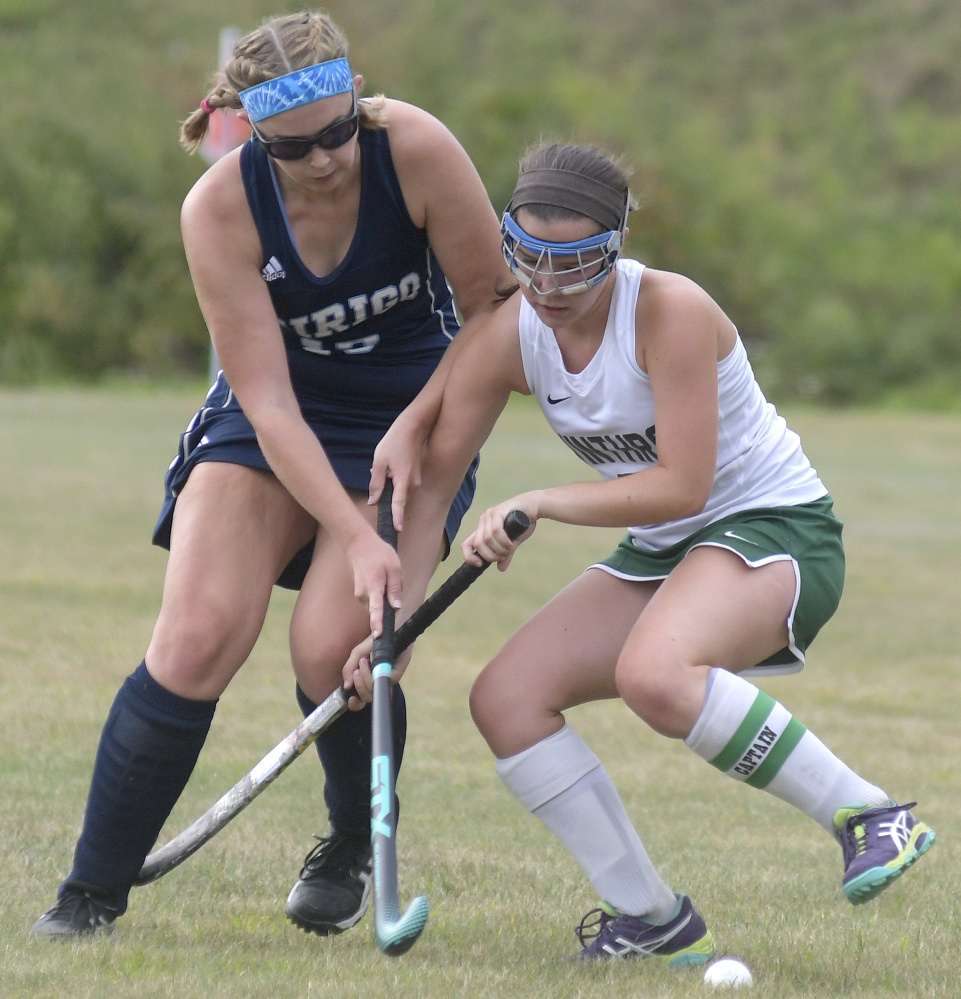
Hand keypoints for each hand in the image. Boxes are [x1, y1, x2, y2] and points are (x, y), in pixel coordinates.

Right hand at [342, 637, 413, 710]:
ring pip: (374, 691)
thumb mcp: (357, 654)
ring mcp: (386, 680)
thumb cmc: (373, 642)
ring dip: (365, 678)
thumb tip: (346, 686)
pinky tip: (369, 660)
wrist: (387, 629)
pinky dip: (372, 672)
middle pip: (366, 698)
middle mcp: (377, 683)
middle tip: (356, 670)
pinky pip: (382, 681)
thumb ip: (349, 669)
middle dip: (359, 685)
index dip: (355, 704)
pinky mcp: (395, 674)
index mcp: (367, 681)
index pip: (361, 700)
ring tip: (362, 662)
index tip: (350, 698)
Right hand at [346, 531, 402, 637]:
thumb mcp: (394, 568)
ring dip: (386, 596)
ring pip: (378, 604)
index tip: (378, 636)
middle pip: (381, 609)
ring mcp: (359, 595)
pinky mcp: (359, 594)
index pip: (376, 610)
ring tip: (386, 575)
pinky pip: (374, 599)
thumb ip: (395, 589)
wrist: (358, 544)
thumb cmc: (378, 553)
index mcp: (373, 587)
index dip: (378, 624)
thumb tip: (396, 608)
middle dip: (391, 602)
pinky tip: (380, 576)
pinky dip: (380, 592)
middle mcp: (363, 594)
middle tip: (395, 580)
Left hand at [369, 412, 425, 532]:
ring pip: (399, 492)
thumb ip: (376, 483)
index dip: (397, 518)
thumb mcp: (379, 462)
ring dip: (389, 485)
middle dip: (386, 495)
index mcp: (402, 480)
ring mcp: (416, 480)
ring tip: (383, 467)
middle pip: (397, 499)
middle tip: (376, 478)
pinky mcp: (416, 476)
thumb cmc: (395, 442)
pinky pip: (403, 485)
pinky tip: (390, 465)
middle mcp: (413, 483)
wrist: (414, 427)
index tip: (397, 530)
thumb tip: (373, 501)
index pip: (398, 504)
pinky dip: (395, 480)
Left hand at [461, 494, 537, 570]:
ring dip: (499, 549)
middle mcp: (483, 522)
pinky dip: (503, 541)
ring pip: (487, 539)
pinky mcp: (498, 511)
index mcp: (482, 529)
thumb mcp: (512, 543)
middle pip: (477, 544)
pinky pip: (496, 530)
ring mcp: (489, 515)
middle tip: (503, 556)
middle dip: (490, 555)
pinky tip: (511, 544)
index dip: (469, 557)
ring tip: (510, 549)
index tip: (480, 565)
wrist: (535, 506)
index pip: (466, 545)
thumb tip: (500, 568)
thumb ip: (506, 554)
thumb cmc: (523, 523)